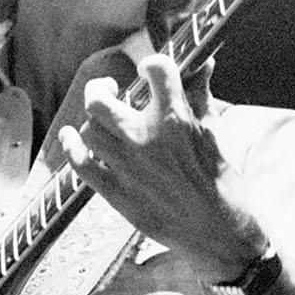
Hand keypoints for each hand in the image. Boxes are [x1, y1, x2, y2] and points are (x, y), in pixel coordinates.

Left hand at [57, 53, 265, 281]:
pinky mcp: (116, 193)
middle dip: (101, 88)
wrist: (219, 231)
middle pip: (99, 100)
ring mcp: (126, 167)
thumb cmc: (222, 180)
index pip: (155, 70)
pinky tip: (72, 137)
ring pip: (88, 129)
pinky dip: (73, 147)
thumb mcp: (215, 131)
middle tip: (110, 89)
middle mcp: (145, 138)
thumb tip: (201, 63)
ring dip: (94, 120)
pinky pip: (80, 164)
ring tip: (102, 120)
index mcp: (175, 119)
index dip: (152, 65)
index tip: (149, 71)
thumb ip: (201, 94)